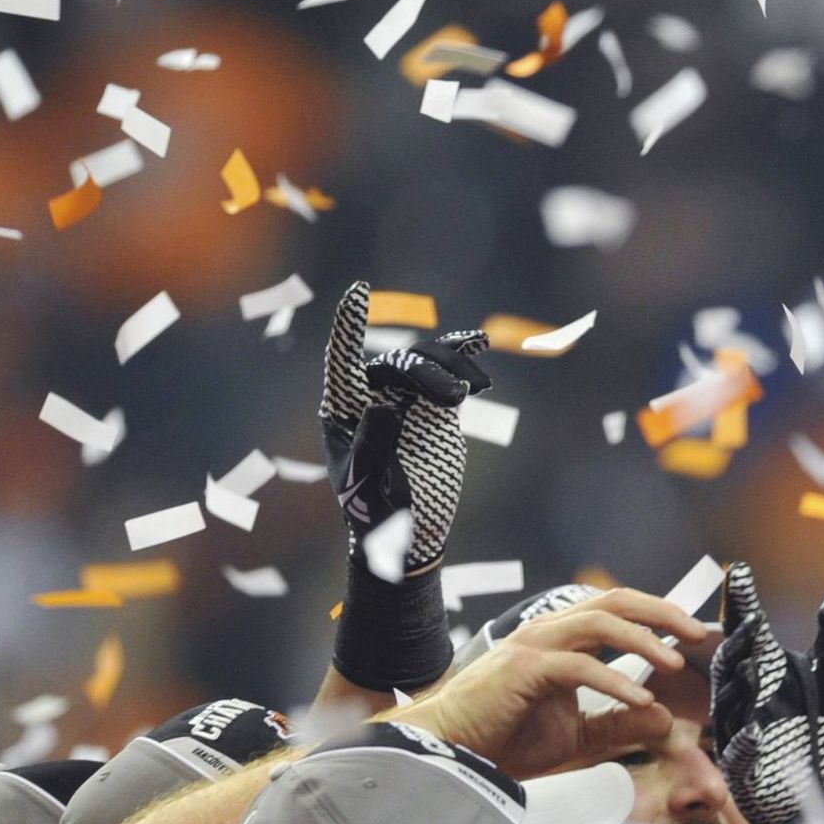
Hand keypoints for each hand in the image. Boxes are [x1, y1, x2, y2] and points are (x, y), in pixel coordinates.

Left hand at [321, 281, 491, 578]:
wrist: (408, 531)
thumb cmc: (376, 514)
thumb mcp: (369, 485)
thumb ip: (374, 446)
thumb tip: (385, 405)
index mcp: (345, 411)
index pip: (343, 360)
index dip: (349, 326)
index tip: (357, 292)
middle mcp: (371, 397)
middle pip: (398, 363)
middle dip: (428, 370)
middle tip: (459, 396)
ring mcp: (404, 399)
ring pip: (425, 363)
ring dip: (450, 367)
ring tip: (473, 388)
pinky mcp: (434, 408)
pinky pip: (447, 374)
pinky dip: (463, 358)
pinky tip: (480, 342)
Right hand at [404, 587, 708, 777]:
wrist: (452, 753)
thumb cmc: (504, 739)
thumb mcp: (577, 734)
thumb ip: (618, 724)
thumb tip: (664, 718)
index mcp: (562, 639)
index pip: (617, 610)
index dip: (658, 615)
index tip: (695, 633)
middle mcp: (549, 632)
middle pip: (614, 601)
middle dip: (662, 612)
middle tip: (698, 633)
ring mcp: (534, 646)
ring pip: (599, 622)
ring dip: (643, 639)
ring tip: (674, 662)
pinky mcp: (523, 669)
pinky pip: (578, 666)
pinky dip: (613, 681)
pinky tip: (639, 700)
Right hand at [711, 562, 823, 823]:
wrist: (821, 798)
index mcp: (765, 668)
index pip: (748, 630)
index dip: (743, 602)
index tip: (740, 570)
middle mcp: (746, 697)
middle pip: (732, 665)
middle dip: (738, 642)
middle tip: (749, 618)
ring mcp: (741, 734)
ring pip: (730, 708)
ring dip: (739, 688)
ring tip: (752, 664)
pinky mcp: (746, 774)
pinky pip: (740, 758)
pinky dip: (747, 746)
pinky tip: (759, 733)